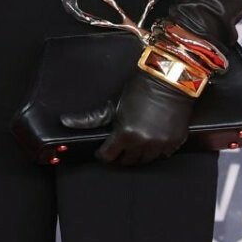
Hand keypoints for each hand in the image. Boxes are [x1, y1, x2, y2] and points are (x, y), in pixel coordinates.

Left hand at [60, 67, 195, 165]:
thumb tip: (65, 121)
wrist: (169, 79)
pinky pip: (163, 155)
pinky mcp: (175, 142)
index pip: (108, 156)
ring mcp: (160, 144)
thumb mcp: (113, 105)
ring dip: (139, 154)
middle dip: (121, 155)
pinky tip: (153, 139)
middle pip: (127, 161)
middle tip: (120, 146)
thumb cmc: (140, 89)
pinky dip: (157, 150)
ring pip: (145, 160)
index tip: (104, 150)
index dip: (103, 154)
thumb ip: (91, 118)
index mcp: (125, 134)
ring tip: (136, 143)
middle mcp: (142, 143)